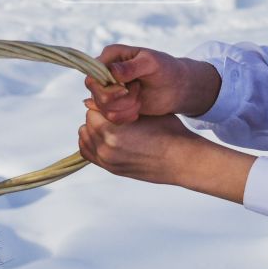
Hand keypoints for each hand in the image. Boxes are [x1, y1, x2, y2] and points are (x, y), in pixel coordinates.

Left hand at [77, 104, 251, 201]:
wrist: (181, 160)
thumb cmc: (167, 131)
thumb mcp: (143, 110)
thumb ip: (117, 105)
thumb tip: (89, 100)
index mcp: (113, 130)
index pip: (93, 109)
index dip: (104, 103)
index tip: (114, 102)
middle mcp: (106, 148)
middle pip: (88, 122)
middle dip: (99, 116)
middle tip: (114, 113)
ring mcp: (107, 161)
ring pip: (85, 136)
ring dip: (94, 129)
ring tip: (112, 125)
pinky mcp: (111, 168)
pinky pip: (88, 152)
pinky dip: (92, 142)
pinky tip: (105, 136)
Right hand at [84, 44, 220, 123]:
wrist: (176, 87)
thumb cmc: (166, 69)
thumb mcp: (151, 63)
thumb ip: (132, 67)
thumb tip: (112, 72)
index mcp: (110, 57)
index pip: (93, 74)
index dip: (106, 87)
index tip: (126, 89)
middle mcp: (105, 73)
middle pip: (96, 93)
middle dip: (118, 100)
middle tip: (137, 95)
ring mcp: (109, 90)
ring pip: (102, 107)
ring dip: (123, 109)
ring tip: (139, 102)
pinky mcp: (114, 105)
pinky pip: (109, 117)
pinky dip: (124, 117)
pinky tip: (137, 111)